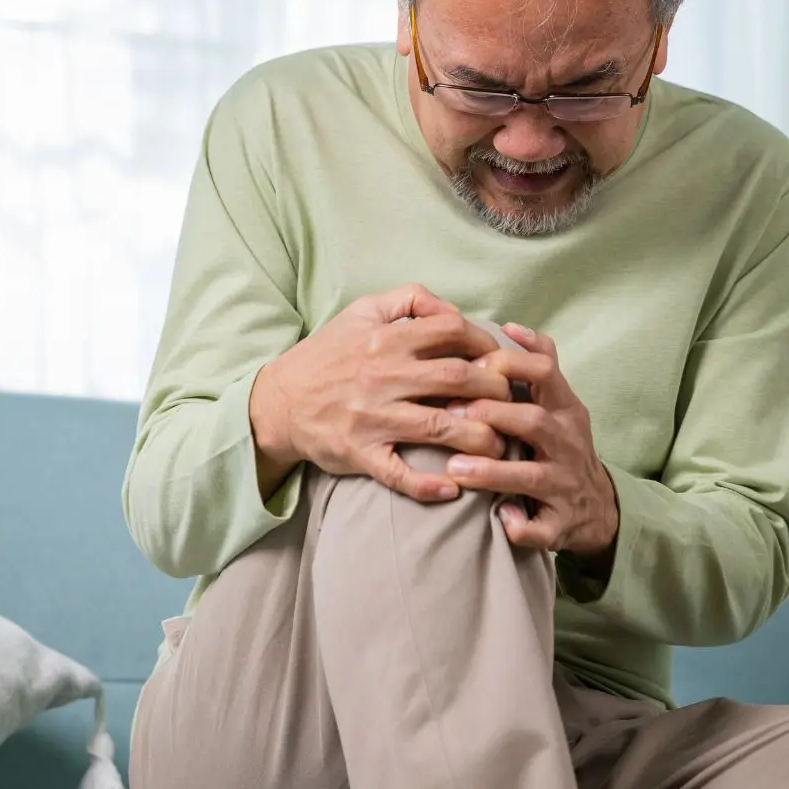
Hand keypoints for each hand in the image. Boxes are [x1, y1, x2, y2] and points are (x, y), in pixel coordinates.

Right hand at [251, 283, 512, 502]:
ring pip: (440, 428)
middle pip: (458, 378)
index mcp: (386, 339)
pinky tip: (453, 489)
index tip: (498, 359)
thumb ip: (409, 299)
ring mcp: (372, 417)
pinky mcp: (361, 453)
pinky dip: (427, 485)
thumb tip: (453, 309)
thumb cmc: (327, 356)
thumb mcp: (362, 312)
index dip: (486, 342)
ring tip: (499, 446)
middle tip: (510, 402)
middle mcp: (382, 376)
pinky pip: (399, 473)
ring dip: (480, 438)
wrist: (278, 402)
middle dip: (495, 390)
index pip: (452, 331)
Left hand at [446, 323, 619, 565]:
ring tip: (456, 467)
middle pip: (534, 421)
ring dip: (493, 471)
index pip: (544, 372)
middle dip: (492, 415)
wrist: (598, 509)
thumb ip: (539, 364)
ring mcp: (565, 485)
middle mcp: (568, 443)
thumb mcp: (560, 402)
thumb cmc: (562, 445)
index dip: (509, 364)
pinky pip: (541, 529)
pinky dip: (521, 525)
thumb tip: (510, 325)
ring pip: (532, 476)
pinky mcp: (560, 524)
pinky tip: (500, 519)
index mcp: (566, 409)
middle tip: (451, 414)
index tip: (474, 363)